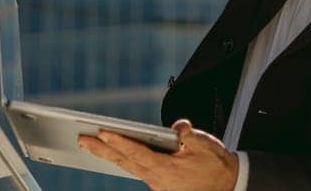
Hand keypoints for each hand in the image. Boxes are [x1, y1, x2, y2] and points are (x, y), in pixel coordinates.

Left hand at [79, 120, 239, 190]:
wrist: (227, 185)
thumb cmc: (216, 165)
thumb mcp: (208, 145)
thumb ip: (191, 135)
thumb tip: (178, 127)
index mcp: (168, 170)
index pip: (137, 153)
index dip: (119, 142)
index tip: (102, 132)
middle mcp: (158, 180)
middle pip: (125, 163)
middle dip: (102, 150)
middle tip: (82, 140)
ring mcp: (157, 184)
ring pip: (128, 167)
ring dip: (108, 156)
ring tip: (90, 144)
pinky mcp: (159, 183)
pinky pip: (136, 170)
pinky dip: (122, 161)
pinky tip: (112, 153)